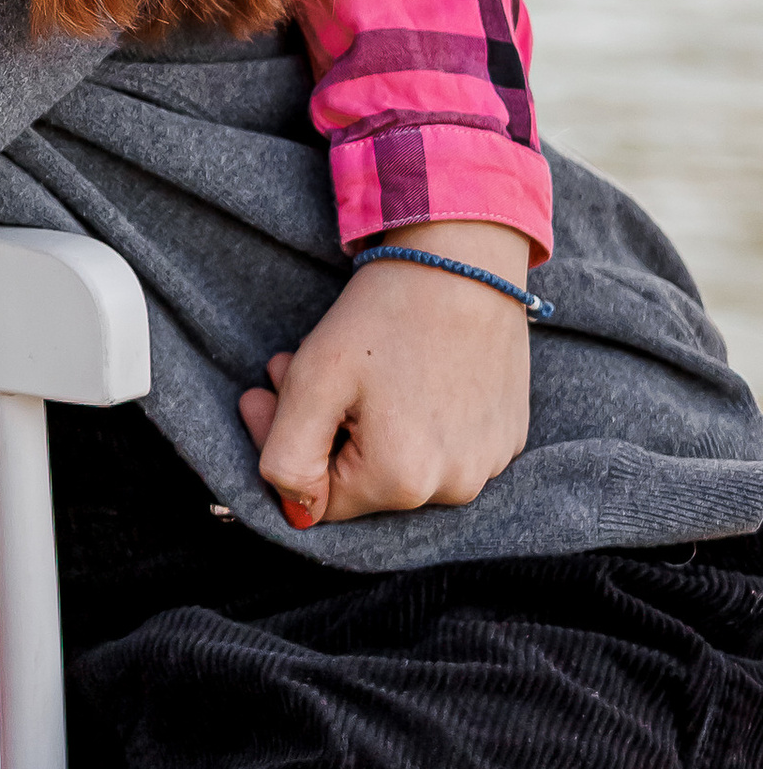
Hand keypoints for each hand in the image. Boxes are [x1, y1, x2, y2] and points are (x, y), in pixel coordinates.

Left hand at [243, 223, 534, 526]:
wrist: (466, 258)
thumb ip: (288, 458)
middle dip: (317, 428)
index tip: (262, 390)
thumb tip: (295, 510)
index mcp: (403, 482)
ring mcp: (488, 464)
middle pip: (359, 480)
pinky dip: (413, 418)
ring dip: (362, 423)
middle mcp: (455, 489)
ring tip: (347, 366)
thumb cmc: (385, 315)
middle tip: (288, 366)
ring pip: (400, 463)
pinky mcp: (506, 437)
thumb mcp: (314, 380)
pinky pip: (442, 446)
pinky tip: (401, 371)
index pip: (316, 497)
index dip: (281, 441)